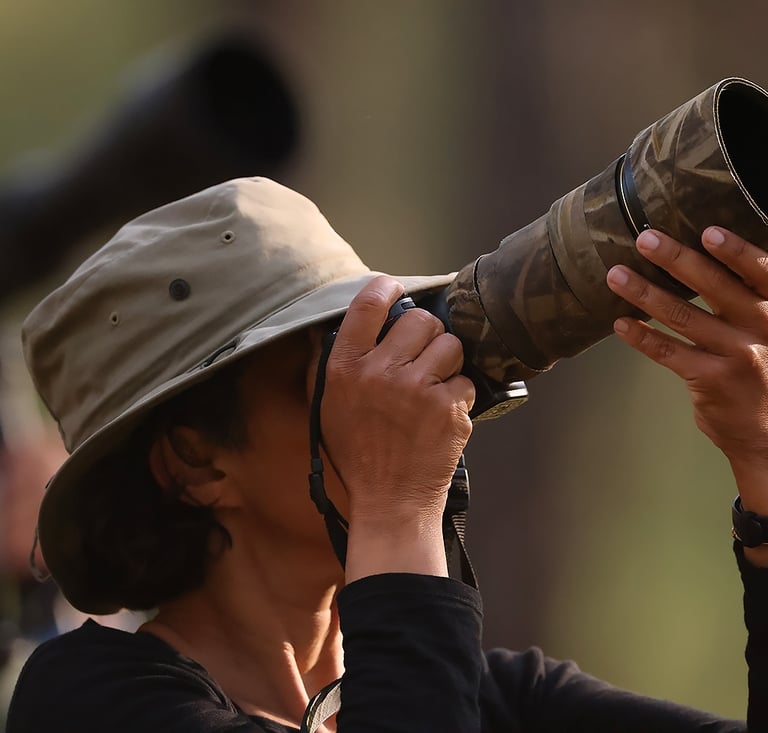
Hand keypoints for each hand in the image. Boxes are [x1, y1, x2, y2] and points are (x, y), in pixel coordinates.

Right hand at [319, 276, 474, 579]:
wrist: (390, 502)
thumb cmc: (359, 455)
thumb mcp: (328, 408)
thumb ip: (334, 363)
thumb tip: (344, 322)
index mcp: (345, 369)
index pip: (368, 305)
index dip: (385, 288)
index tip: (393, 288)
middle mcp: (380, 373)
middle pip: (421, 320)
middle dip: (426, 335)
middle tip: (420, 358)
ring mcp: (417, 390)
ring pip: (450, 345)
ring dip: (447, 362)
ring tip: (433, 387)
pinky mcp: (449, 408)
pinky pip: (466, 380)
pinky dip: (459, 396)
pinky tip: (441, 415)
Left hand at [605, 227, 767, 557]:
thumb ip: (753, 305)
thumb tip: (715, 267)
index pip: (760, 274)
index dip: (735, 252)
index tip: (707, 232)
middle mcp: (760, 329)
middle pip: (713, 287)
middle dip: (675, 259)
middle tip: (644, 239)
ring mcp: (735, 356)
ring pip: (682, 316)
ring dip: (645, 293)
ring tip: (616, 275)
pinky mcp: (709, 381)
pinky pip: (668, 353)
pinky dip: (642, 337)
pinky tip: (621, 323)